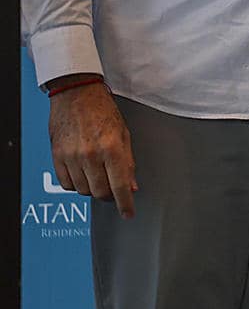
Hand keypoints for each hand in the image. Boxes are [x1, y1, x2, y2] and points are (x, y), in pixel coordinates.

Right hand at [49, 82, 136, 217]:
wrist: (77, 95)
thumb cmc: (103, 111)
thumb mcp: (124, 134)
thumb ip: (128, 162)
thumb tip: (131, 187)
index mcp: (112, 148)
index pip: (120, 186)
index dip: (125, 204)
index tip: (128, 213)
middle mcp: (91, 154)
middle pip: (100, 192)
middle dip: (110, 195)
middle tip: (114, 190)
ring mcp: (72, 157)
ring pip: (83, 190)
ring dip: (93, 188)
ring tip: (98, 175)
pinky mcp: (57, 157)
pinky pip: (66, 184)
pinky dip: (76, 184)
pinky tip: (83, 173)